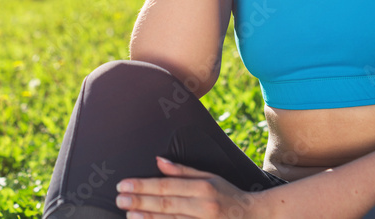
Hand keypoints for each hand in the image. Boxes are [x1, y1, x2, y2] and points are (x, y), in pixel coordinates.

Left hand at [115, 156, 265, 217]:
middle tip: (119, 197)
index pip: (166, 186)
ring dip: (147, 217)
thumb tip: (158, 161)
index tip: (125, 184)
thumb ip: (182, 171)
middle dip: (139, 200)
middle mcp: (203, 206)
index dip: (143, 185)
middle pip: (165, 204)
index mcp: (203, 187)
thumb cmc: (229, 195)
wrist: (254, 218)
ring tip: (128, 212)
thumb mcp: (209, 177)